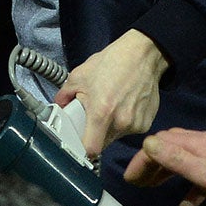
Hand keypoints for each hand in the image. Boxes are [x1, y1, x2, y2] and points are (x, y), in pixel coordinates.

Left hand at [55, 29, 166, 159]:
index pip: (91, 149)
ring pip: (116, 136)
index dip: (82, 148)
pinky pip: (130, 130)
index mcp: (101, 114)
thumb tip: (59, 106)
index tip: (79, 142)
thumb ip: (64, 95)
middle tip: (93, 117)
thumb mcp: (79, 76)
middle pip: (103, 143)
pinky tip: (124, 105)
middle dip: (95, 133)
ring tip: (111, 106)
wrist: (142, 56)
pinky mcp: (147, 123)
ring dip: (110, 127)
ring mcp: (136, 125)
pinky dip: (124, 122)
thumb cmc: (110, 63)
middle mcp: (120, 123)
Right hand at [124, 127, 205, 205]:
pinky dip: (190, 188)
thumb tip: (148, 144)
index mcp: (197, 142)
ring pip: (185, 160)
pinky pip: (202, 176)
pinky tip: (187, 205)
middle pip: (170, 148)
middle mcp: (205, 143)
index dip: (142, 159)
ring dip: (167, 173)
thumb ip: (177, 159)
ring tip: (154, 188)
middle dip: (151, 163)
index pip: (160, 143)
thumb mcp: (205, 173)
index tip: (130, 178)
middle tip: (138, 182)